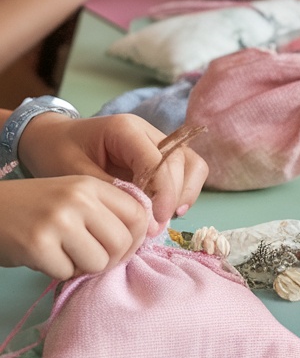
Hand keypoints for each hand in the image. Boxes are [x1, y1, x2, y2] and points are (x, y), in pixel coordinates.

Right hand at [0, 176, 150, 278]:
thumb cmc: (36, 208)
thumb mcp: (74, 197)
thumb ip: (106, 211)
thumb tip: (144, 237)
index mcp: (90, 184)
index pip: (138, 214)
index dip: (136, 238)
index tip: (121, 248)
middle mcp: (77, 198)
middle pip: (122, 243)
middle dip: (110, 259)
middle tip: (90, 258)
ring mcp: (57, 220)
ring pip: (99, 262)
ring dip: (83, 267)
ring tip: (64, 253)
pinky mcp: (37, 245)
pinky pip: (67, 273)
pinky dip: (57, 271)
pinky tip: (43, 256)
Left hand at [18, 114, 207, 225]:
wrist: (51, 139)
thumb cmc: (58, 153)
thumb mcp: (75, 174)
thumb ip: (111, 191)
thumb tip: (145, 217)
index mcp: (125, 129)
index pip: (159, 160)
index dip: (163, 192)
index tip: (156, 221)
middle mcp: (148, 132)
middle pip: (180, 162)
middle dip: (172, 197)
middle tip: (153, 228)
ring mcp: (158, 143)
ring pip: (191, 164)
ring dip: (183, 194)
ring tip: (163, 219)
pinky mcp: (161, 157)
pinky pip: (187, 171)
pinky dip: (184, 192)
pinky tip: (167, 211)